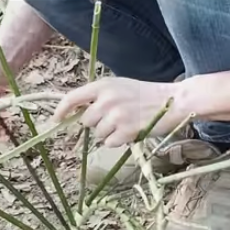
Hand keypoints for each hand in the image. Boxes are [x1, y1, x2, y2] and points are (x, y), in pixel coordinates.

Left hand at [52, 77, 187, 146]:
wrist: (173, 101)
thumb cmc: (144, 94)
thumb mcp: (119, 87)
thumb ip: (98, 97)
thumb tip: (77, 114)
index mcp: (103, 86)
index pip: (72, 98)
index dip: (61, 110)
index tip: (56, 120)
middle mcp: (106, 100)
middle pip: (86, 121)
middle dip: (96, 123)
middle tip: (115, 118)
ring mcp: (116, 116)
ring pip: (97, 134)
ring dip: (108, 133)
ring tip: (126, 123)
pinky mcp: (126, 131)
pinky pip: (109, 143)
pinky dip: (117, 141)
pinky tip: (131, 131)